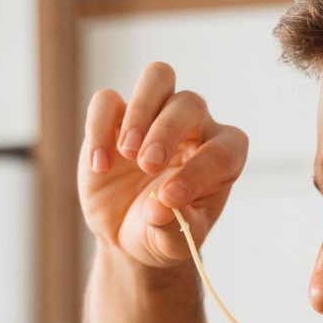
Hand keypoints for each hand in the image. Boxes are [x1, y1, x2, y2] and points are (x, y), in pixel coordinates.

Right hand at [81, 61, 249, 270]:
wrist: (128, 232)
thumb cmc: (163, 233)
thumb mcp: (173, 244)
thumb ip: (173, 228)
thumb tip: (159, 208)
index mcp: (222, 157)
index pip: (222, 150)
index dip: (199, 170)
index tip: (170, 197)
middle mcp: (194, 127)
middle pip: (189, 103)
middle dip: (168, 131)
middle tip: (147, 166)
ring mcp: (155, 116)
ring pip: (158, 78)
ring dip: (142, 110)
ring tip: (127, 153)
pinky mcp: (116, 117)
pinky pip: (107, 100)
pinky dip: (100, 127)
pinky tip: (101, 166)